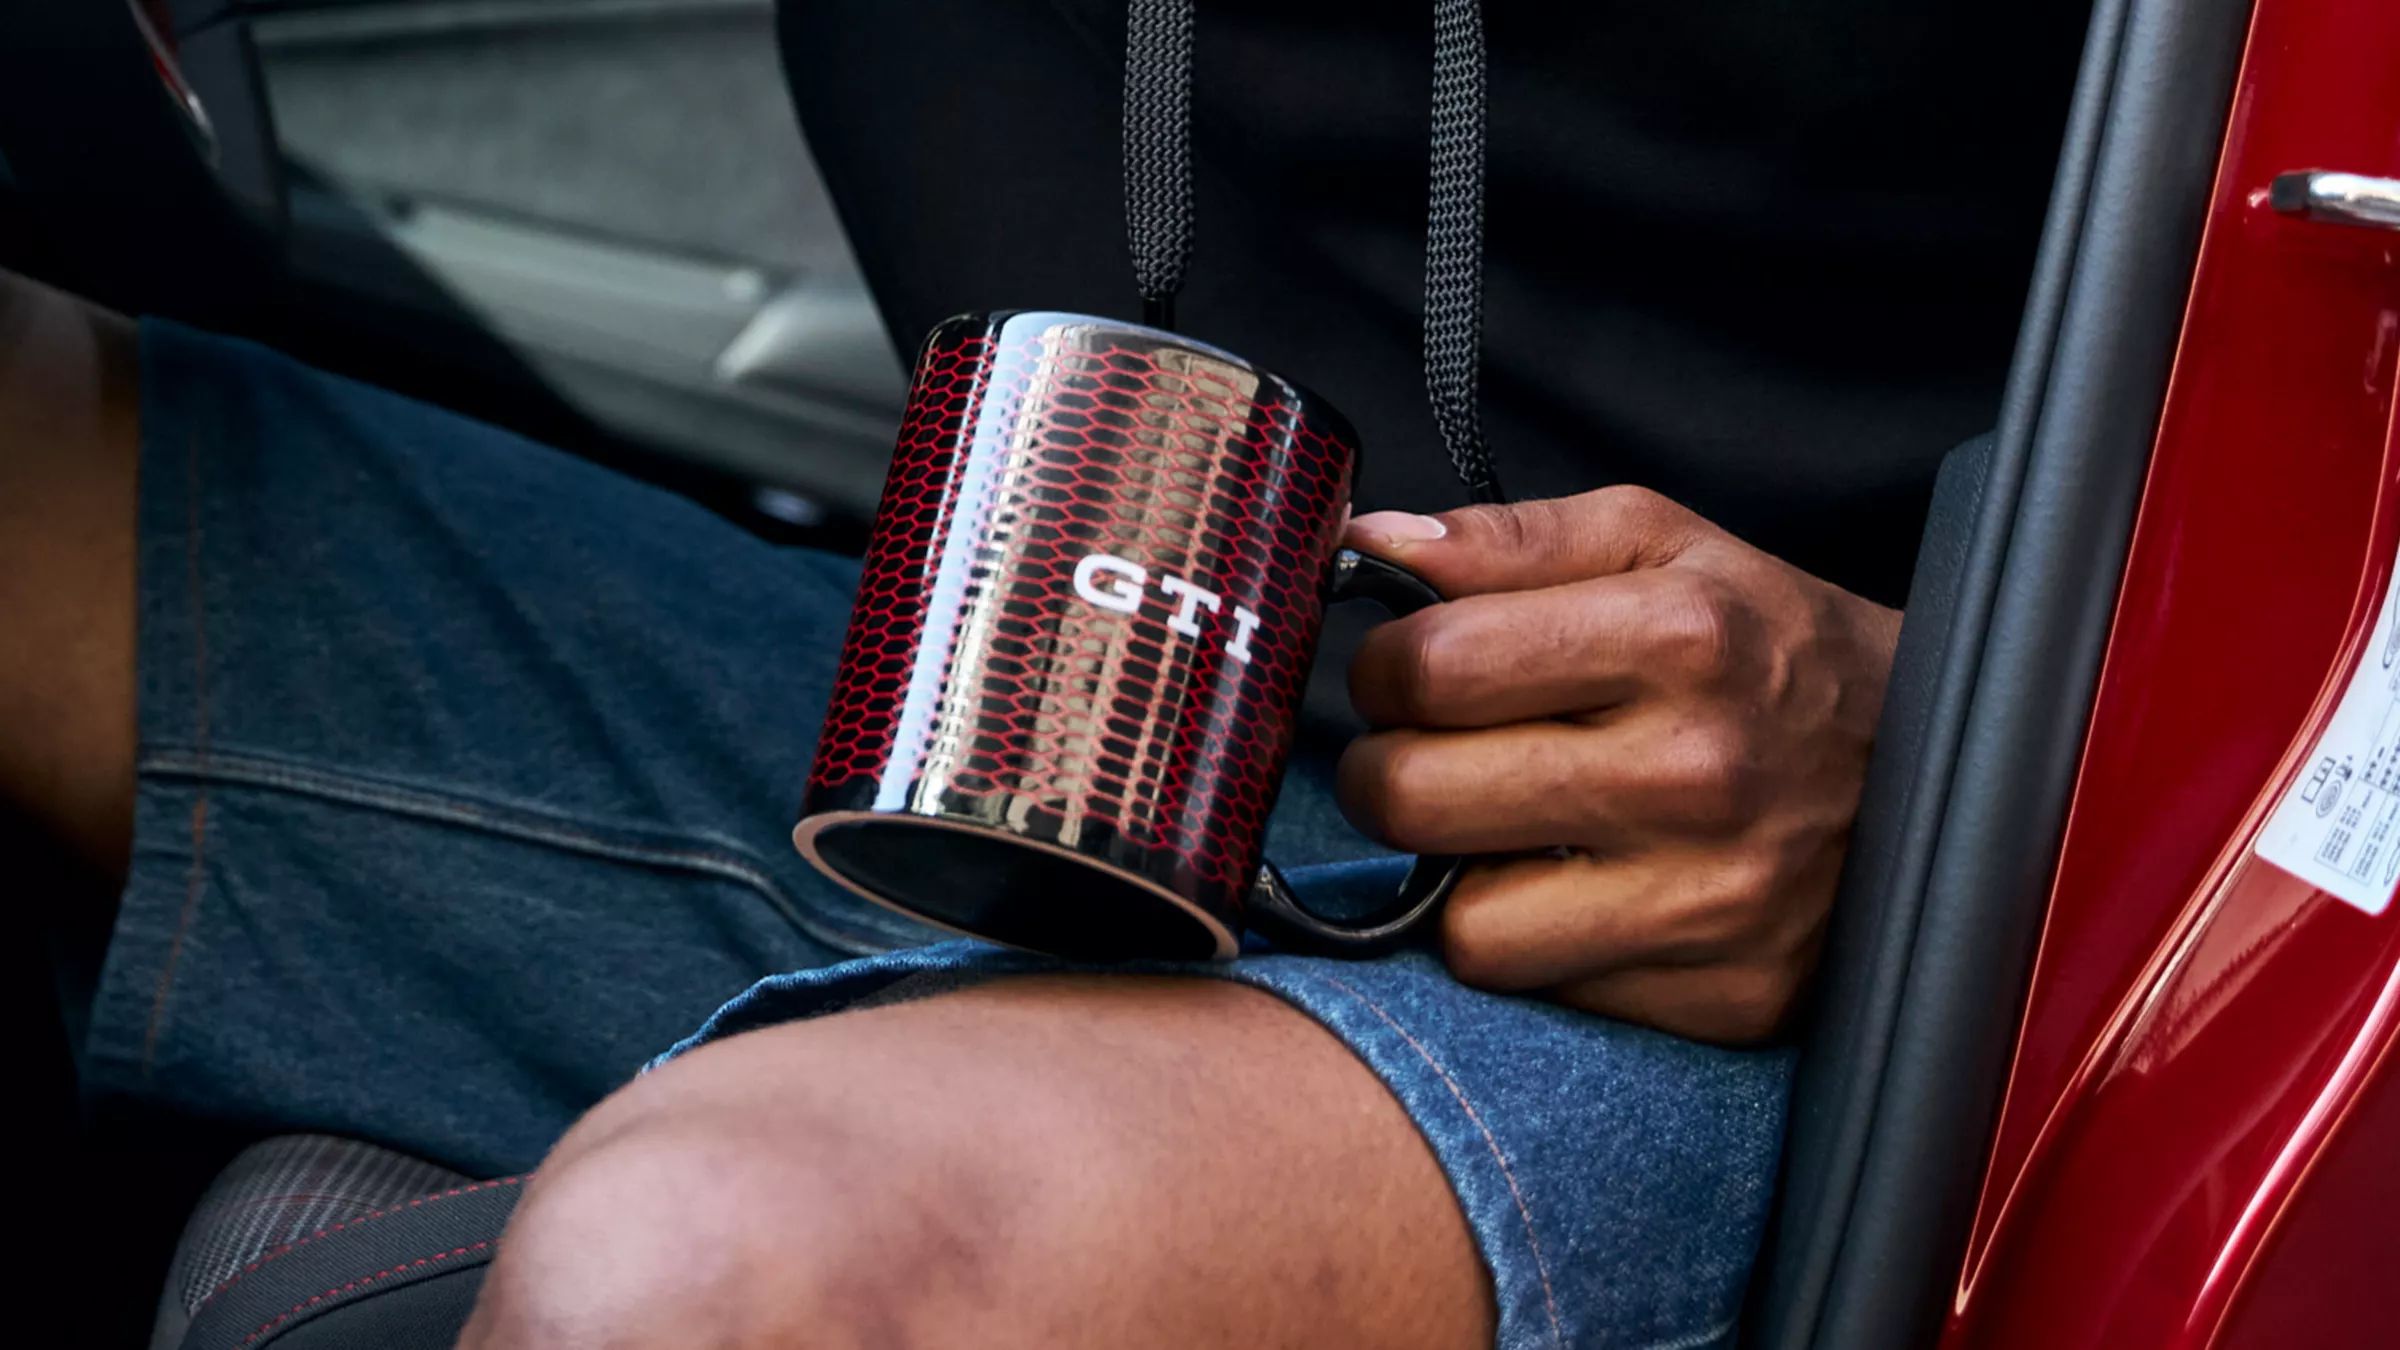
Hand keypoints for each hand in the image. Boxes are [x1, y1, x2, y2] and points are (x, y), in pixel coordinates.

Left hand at [1340, 488, 1901, 1042]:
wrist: (1948, 772)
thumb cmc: (1777, 648)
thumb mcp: (1668, 544)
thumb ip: (1512, 538)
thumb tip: (1369, 544)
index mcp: (1679, 636)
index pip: (1428, 668)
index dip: (1383, 670)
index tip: (1403, 675)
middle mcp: (1695, 771)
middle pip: (1416, 799)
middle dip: (1388, 775)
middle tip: (1424, 757)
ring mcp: (1714, 897)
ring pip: (1464, 925)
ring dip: (1454, 879)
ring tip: (1501, 831)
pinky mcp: (1726, 994)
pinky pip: (1545, 990)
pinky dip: (1537, 944)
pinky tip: (1577, 891)